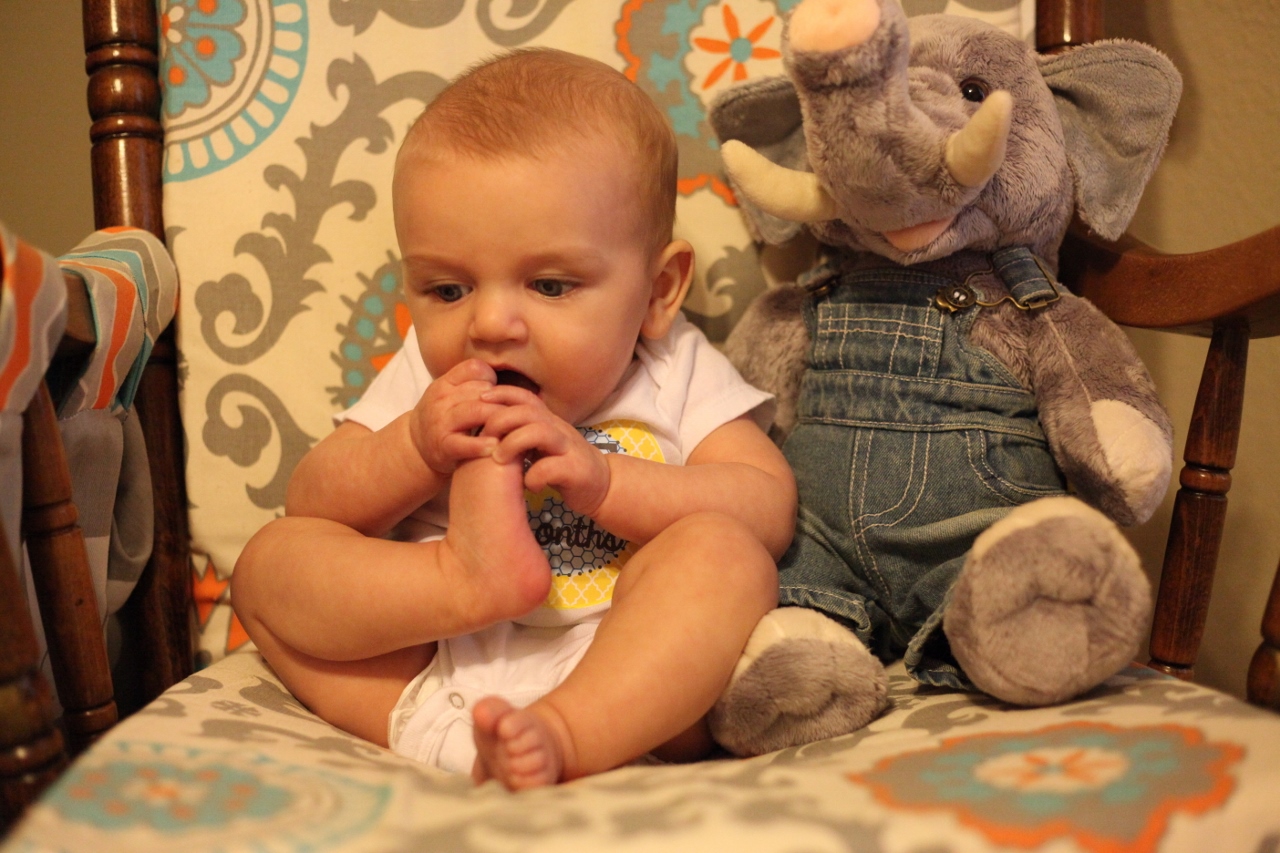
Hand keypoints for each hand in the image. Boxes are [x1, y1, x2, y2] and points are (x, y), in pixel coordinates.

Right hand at [409, 359, 505, 475]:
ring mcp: (441, 423)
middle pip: (479, 390)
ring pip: (475, 411)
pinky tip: (495, 446)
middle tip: (516, 411)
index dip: (492, 378)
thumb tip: (512, 371)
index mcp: (445, 383)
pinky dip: (481, 445)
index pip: (474, 368)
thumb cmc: (443, 417)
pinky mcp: (444, 447)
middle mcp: (441, 400)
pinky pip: (464, 443)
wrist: (416, 447)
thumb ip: (472, 384)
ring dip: (497, 417)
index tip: (499, 392)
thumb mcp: (449, 394)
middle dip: (501, 400)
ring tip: (513, 425)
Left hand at [478, 386, 610, 516]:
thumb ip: (521, 431)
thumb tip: (485, 425)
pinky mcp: (576, 471)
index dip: (501, 394)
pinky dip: (534, 477)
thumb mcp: (542, 443)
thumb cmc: (563, 464)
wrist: (602, 485)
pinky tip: (528, 485)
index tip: (478, 401)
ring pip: (540, 432)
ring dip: (513, 443)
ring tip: (499, 459)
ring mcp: (568, 449)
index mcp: (548, 421)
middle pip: (528, 411)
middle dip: (500, 419)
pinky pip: (552, 468)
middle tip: (482, 437)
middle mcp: (558, 429)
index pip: (524, 397)